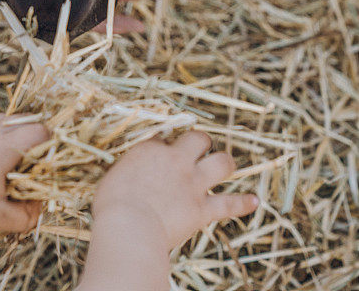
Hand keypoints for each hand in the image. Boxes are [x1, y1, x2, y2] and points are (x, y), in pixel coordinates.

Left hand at [0, 115, 47, 231]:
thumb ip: (26, 216)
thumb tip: (40, 208)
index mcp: (4, 145)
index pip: (40, 130)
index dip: (50, 145)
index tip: (46, 163)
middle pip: (27, 119)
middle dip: (35, 138)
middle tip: (32, 162)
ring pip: (8, 118)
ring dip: (17, 133)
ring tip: (13, 159)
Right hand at [93, 131, 258, 250]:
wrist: (130, 227)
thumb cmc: (112, 206)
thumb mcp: (113, 179)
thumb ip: (128, 172)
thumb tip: (129, 177)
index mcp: (151, 150)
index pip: (163, 139)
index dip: (163, 147)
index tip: (159, 156)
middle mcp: (176, 160)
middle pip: (198, 139)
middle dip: (201, 142)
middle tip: (198, 149)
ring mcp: (193, 183)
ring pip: (221, 162)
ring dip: (225, 162)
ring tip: (227, 164)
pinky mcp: (203, 208)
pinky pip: (229, 204)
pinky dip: (242, 203)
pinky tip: (254, 202)